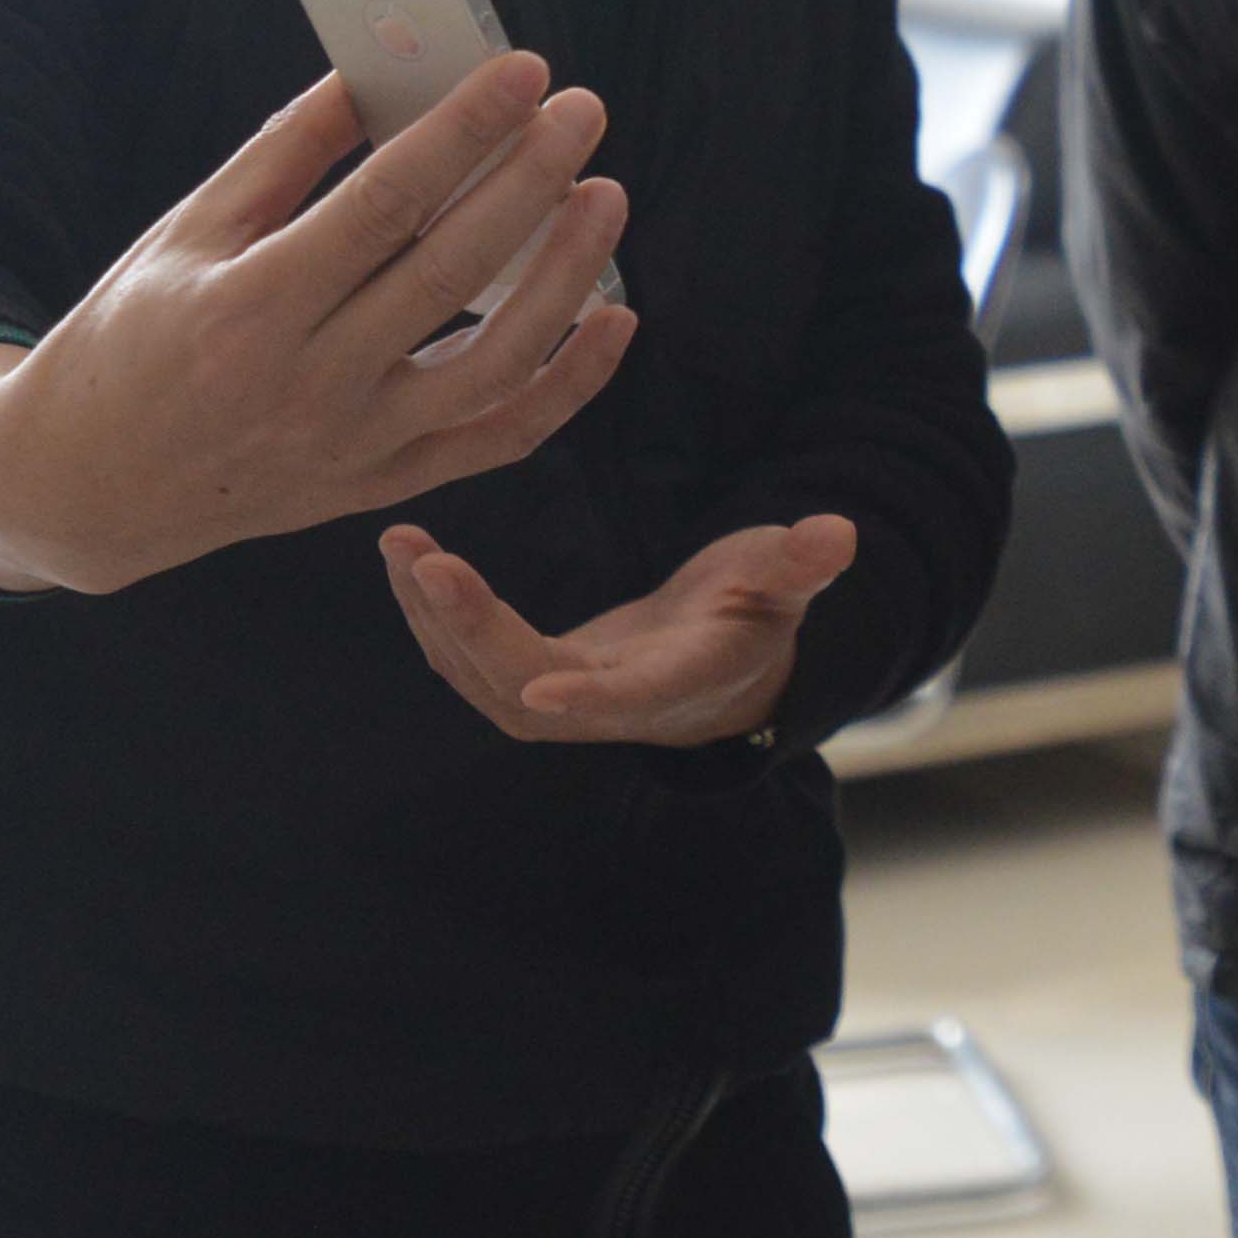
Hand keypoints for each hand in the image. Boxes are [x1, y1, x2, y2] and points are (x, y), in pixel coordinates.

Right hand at [0, 56, 634, 596]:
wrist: (85, 486)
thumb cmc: (131, 337)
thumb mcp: (183, 234)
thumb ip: (284, 156)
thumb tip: (374, 70)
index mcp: (248, 309)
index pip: (383, 206)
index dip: (461, 132)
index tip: (522, 72)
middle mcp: (309, 386)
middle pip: (451, 275)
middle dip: (530, 183)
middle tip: (582, 111)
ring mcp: (354, 446)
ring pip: (494, 365)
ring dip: (566, 279)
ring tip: (603, 197)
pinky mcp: (382, 483)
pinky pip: (497, 440)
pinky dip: (569, 385)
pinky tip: (614, 319)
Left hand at [381, 513, 861, 746]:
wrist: (724, 664)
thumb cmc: (760, 614)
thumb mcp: (785, 582)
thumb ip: (801, 563)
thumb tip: (839, 533)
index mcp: (678, 682)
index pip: (630, 701)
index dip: (588, 699)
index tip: (540, 690)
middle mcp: (612, 705)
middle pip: (527, 693)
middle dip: (473, 632)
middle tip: (427, 562)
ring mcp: (567, 699)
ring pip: (483, 681)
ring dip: (434, 622)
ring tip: (399, 549)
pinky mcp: (535, 678)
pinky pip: (470, 662)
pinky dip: (434, 617)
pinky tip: (408, 562)